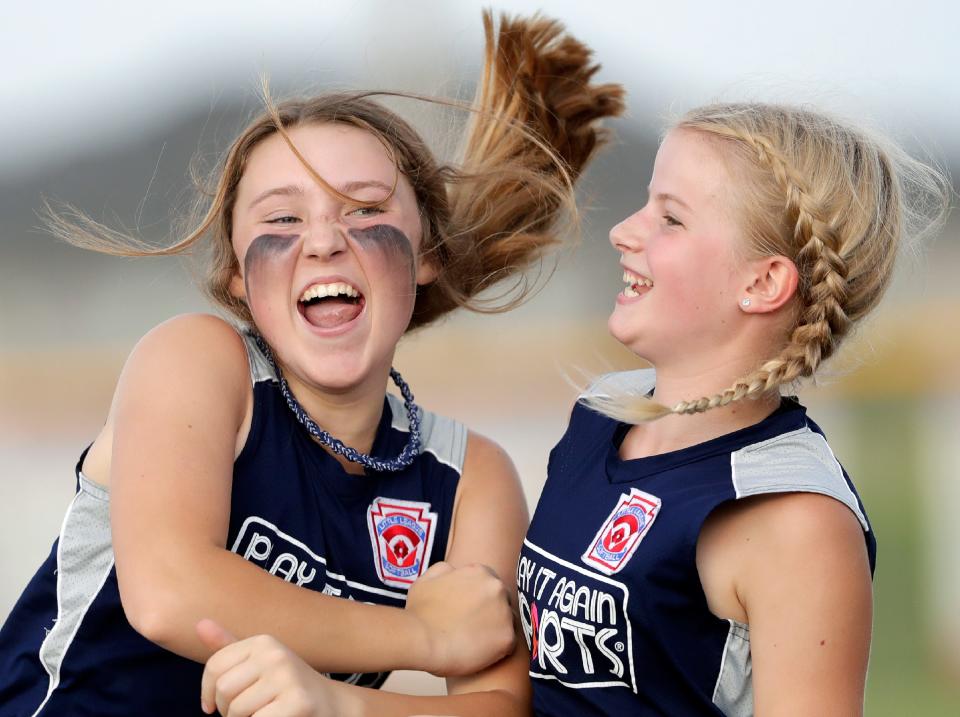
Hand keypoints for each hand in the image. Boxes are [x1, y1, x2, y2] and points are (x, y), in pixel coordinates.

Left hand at [197, 619, 352, 716]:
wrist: (331, 705)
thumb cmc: (287, 687)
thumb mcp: (258, 664)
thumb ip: (228, 648)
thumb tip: (199, 623)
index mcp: (263, 642)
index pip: (215, 666)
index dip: (208, 693)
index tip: (214, 706)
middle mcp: (275, 653)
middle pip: (224, 690)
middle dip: (229, 711)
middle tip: (251, 712)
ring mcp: (288, 677)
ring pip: (237, 711)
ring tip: (265, 714)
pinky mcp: (298, 702)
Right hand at [404, 561, 515, 676]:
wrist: (421, 639)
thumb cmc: (420, 611)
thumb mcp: (427, 579)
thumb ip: (445, 570)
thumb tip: (453, 572)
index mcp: (481, 572)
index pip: (489, 584)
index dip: (479, 599)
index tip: (469, 611)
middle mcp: (497, 588)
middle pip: (502, 601)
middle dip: (491, 612)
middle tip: (471, 627)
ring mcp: (505, 612)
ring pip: (507, 623)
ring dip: (495, 630)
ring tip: (474, 642)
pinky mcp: (507, 638)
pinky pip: (508, 644)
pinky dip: (496, 650)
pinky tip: (478, 653)